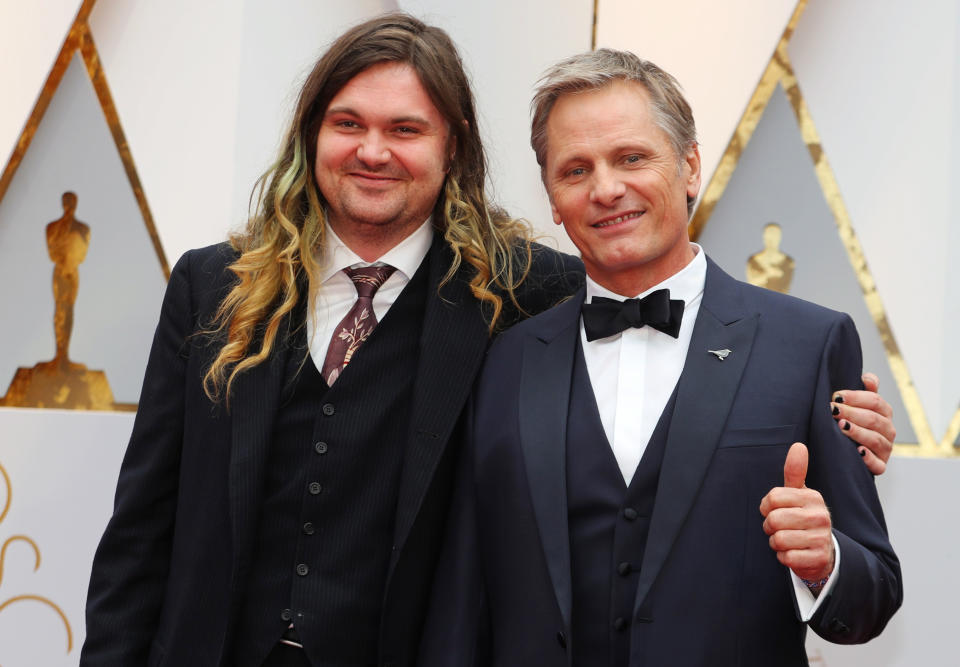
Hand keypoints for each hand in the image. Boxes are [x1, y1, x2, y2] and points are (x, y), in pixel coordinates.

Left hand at [759, 443, 834, 581]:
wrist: (821, 552)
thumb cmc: (803, 518)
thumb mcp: (798, 494)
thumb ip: (795, 471)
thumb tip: (798, 446)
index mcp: (812, 497)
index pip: (772, 498)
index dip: (766, 507)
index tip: (774, 510)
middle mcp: (820, 516)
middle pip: (774, 519)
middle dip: (770, 527)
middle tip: (780, 528)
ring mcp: (821, 538)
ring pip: (778, 539)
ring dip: (776, 543)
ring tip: (787, 540)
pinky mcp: (819, 558)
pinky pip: (786, 557)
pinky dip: (784, 557)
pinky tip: (794, 553)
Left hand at [831, 372, 894, 474]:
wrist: (849, 453)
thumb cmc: (853, 423)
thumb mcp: (858, 406)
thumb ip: (866, 391)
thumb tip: (868, 378)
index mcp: (884, 413)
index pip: (875, 401)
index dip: (855, 397)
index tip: (836, 396)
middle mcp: (888, 430)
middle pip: (873, 419)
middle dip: (852, 413)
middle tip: (833, 410)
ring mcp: (885, 449)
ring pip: (875, 439)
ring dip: (857, 432)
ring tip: (841, 426)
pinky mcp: (880, 466)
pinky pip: (877, 464)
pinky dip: (868, 458)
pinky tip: (858, 452)